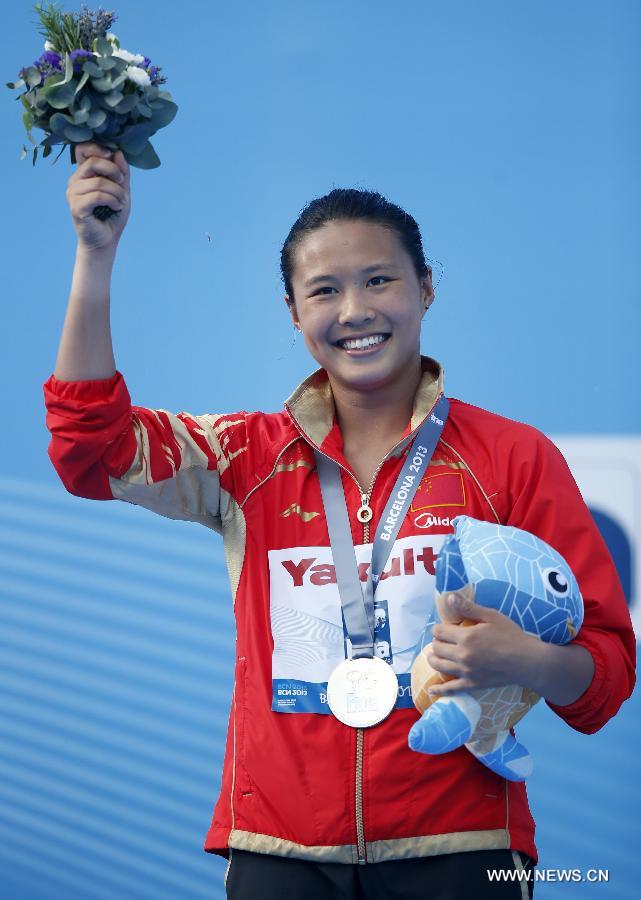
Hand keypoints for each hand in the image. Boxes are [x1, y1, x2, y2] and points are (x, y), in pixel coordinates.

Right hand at [66, 142, 130, 250]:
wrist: (106, 240)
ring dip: (117, 192)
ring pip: (99, 182)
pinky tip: (116, 207)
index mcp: (84, 172)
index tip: (113, 159)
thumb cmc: (113, 214)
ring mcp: (73, 193)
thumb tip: (118, 152)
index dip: (98, 148)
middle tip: (123, 183)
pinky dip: (112, 200)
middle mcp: (75, 180)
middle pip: (93, 161)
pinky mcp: (76, 206)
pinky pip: (97, 196)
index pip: (83, 148)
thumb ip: (122, 172)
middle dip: (114, 171)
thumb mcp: (122, 189)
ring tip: (122, 202)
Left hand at [425, 592, 539, 696]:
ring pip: (439, 666)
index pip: (439, 632)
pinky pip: (451, 689)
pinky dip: (439, 690)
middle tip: (441, 641)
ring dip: (433, 659)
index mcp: (466, 637)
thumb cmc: (511, 636)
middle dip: (436, 642)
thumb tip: (449, 597)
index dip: (437, 628)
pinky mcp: (472, 685)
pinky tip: (431, 690)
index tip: (441, 628)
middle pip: (437, 648)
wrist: (527, 662)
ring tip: (433, 656)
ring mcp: (466, 672)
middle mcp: (463, 655)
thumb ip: (469, 608)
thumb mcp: (491, 616)